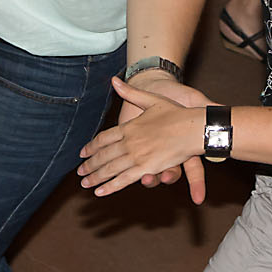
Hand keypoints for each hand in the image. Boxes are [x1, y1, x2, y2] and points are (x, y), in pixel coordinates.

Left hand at [80, 76, 207, 202]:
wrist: (192, 125)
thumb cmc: (176, 112)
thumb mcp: (151, 99)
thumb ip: (130, 92)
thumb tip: (114, 80)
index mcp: (129, 127)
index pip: (103, 139)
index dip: (91, 147)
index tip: (82, 153)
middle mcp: (129, 142)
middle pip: (103, 156)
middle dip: (90, 165)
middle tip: (80, 172)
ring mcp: (136, 156)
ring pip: (110, 168)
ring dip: (95, 176)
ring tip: (85, 183)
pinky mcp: (145, 168)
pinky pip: (124, 179)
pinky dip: (110, 186)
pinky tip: (100, 191)